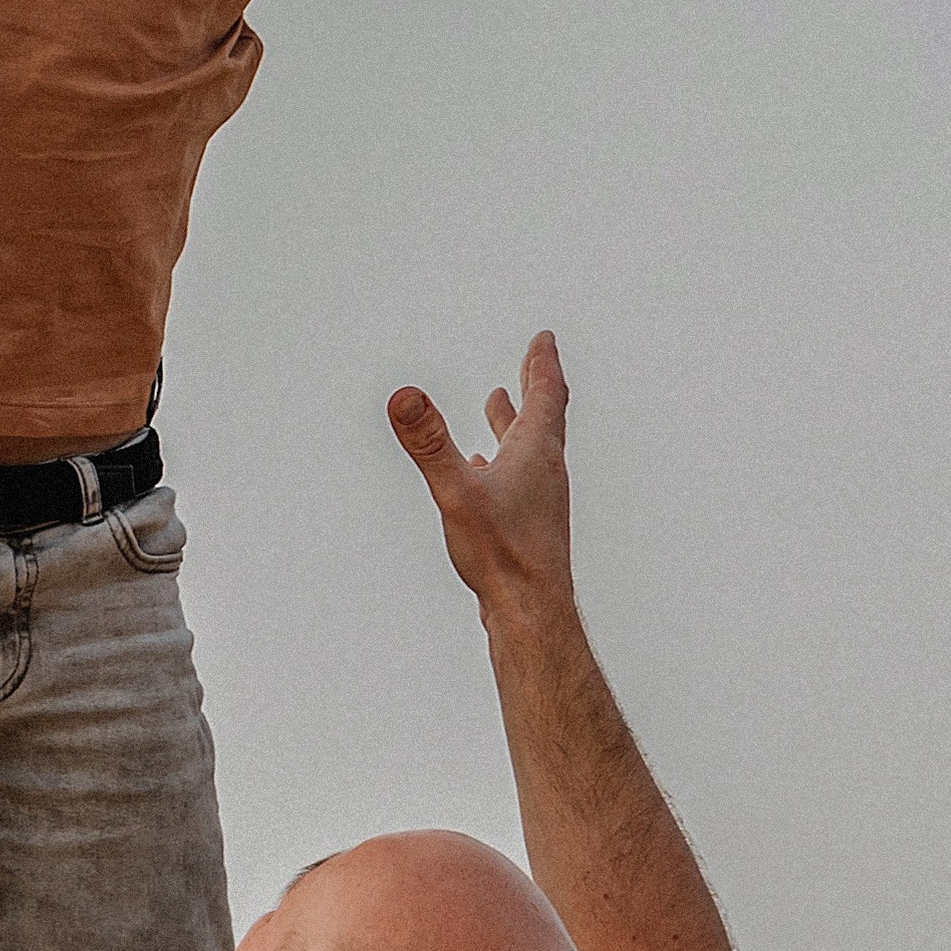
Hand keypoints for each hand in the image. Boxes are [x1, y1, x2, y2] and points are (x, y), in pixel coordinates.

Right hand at [388, 332, 575, 621]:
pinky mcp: (526, 525)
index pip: (546, 395)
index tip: (545, 338)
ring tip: (498, 402)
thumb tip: (404, 394)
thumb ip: (429, 442)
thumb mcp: (456, 491)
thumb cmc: (503, 554)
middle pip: (543, 416)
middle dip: (533, 384)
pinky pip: (517, 479)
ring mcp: (537, 500)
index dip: (543, 363)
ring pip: (528, 448)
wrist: (530, 612)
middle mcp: (543, 471)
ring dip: (514, 421)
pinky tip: (485, 468)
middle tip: (534, 359)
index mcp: (535, 453)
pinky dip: (503, 460)